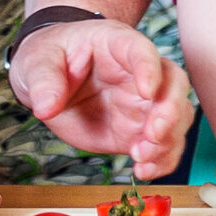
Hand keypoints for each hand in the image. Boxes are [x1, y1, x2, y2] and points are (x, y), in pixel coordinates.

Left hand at [8, 20, 193, 180]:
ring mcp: (142, 104)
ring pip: (177, 118)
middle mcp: (139, 74)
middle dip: (170, 110)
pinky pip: (163, 147)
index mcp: (117, 45)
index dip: (150, 69)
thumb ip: (44, 80)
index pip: (142, 51)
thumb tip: (46, 106)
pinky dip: (161, 162)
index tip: (146, 90)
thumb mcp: (38, 61)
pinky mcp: (137, 131)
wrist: (49, 80)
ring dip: (167, 141)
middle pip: (174, 84)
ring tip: (141, 157)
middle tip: (153, 133)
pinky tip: (144, 171)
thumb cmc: (51, 58)